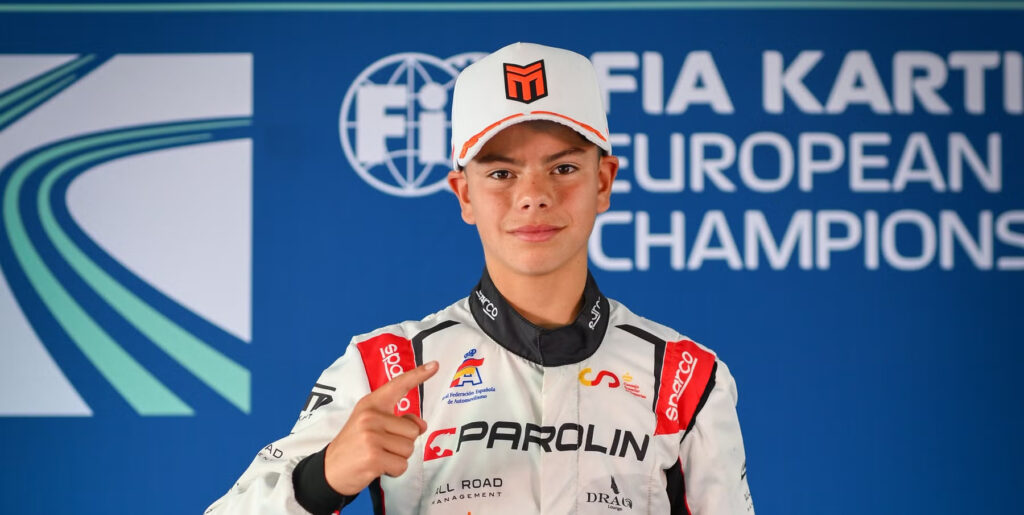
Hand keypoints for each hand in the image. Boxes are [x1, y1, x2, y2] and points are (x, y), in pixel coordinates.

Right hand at [323, 360, 438, 495]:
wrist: (329, 471)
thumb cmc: (355, 446)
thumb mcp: (372, 426)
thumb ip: (398, 421)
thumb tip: (422, 425)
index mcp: (371, 404)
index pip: (398, 385)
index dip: (418, 375)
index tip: (435, 365)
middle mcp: (370, 416)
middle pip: (413, 430)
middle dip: (402, 443)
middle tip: (380, 447)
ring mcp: (371, 436)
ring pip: (409, 449)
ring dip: (398, 458)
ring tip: (378, 457)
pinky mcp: (373, 457)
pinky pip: (402, 466)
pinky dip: (394, 471)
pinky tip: (377, 468)